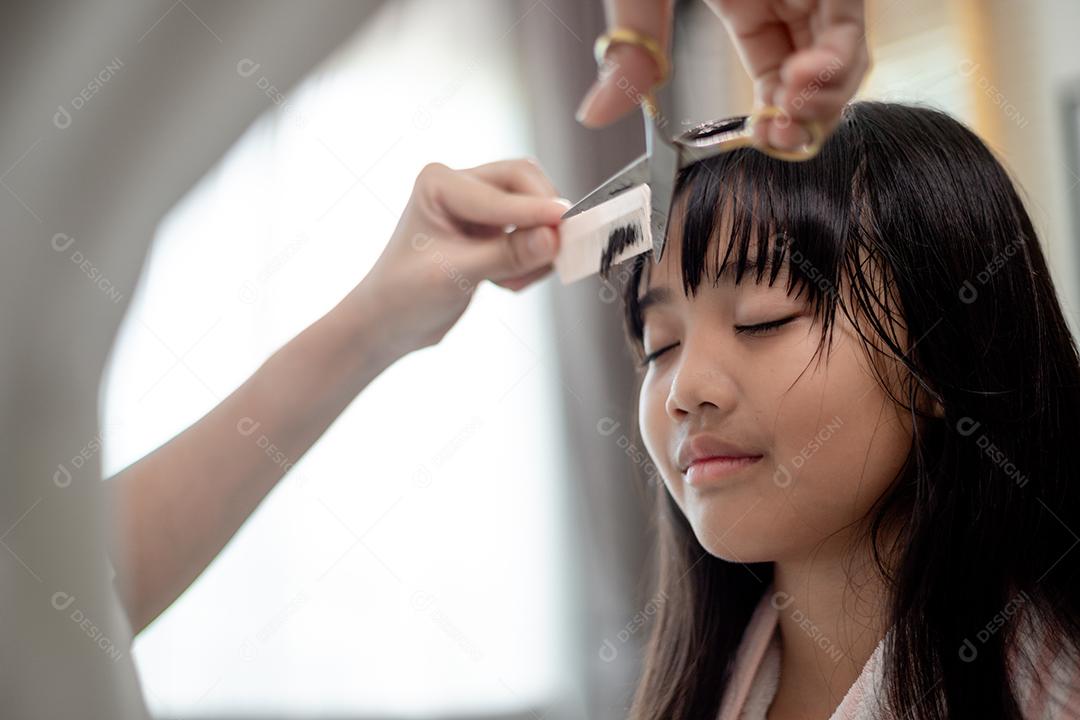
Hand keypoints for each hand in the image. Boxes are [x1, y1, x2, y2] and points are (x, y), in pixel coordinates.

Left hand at [352, 158, 567, 356]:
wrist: (390, 324)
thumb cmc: (405, 295)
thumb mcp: (454, 275)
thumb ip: (506, 255)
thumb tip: (553, 238)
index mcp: (439, 183)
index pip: (501, 190)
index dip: (535, 210)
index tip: (566, 224)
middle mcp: (461, 185)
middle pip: (525, 183)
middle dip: (542, 219)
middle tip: (557, 252)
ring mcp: (479, 207)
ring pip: (534, 208)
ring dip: (537, 245)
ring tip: (511, 281)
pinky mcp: (493, 231)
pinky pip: (533, 234)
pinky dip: (531, 260)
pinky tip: (505, 283)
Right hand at [576, 0, 868, 151]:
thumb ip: (628, 49)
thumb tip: (594, 115)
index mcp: (745, 1)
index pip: (775, 73)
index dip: (775, 117)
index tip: (763, 141)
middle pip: (817, 73)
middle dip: (807, 117)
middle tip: (783, 138)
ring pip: (843, 56)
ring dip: (825, 98)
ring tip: (792, 113)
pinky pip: (849, 23)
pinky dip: (836, 62)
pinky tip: (804, 80)